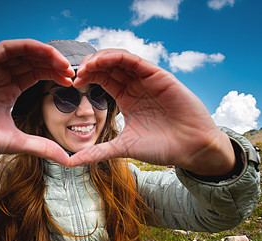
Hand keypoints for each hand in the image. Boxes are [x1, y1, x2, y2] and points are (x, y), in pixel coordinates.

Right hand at [0, 39, 74, 172]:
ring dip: (43, 53)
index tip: (72, 82)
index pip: (36, 74)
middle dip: (54, 63)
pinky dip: (25, 47)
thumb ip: (40, 146)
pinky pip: (3, 48)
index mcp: (7, 91)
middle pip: (32, 61)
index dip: (55, 75)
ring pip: (20, 51)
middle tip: (71, 72)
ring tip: (62, 63)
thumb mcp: (13, 141)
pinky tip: (43, 53)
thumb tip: (67, 159)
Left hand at [71, 49, 234, 175]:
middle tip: (73, 74)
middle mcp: (135, 86)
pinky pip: (134, 60)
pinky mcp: (158, 76)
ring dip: (100, 59)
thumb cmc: (162, 147)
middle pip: (108, 66)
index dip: (87, 78)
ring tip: (85, 67)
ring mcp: (147, 79)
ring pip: (119, 59)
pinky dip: (117, 57)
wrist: (191, 148)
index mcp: (126, 99)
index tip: (71, 84)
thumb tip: (71, 163)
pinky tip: (101, 62)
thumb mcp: (122, 148)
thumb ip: (97, 152)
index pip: (102, 79)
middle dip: (89, 66)